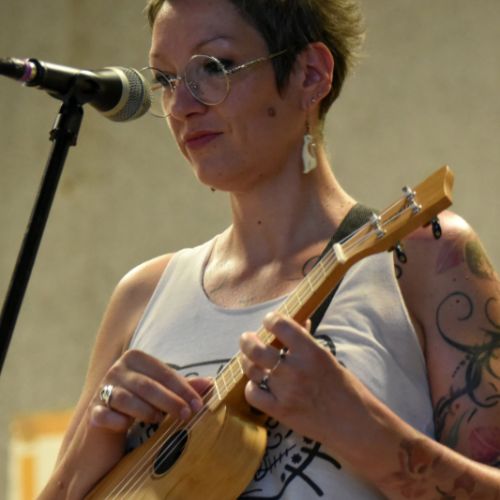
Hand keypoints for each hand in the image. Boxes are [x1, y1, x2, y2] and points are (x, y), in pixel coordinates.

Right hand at [90, 349, 211, 432]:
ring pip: (127, 399)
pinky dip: (117, 421)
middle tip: (186, 415)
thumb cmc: (141, 408)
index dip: (182, 388)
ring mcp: (102, 390)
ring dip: (146, 411)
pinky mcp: (91, 412)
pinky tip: (125, 427)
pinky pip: (104, 415)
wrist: (107, 433)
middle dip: (170, 401)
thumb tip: (211, 383)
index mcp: (135, 358)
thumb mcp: (163, 395)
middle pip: (147, 385)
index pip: (163, 372)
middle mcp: (117, 369)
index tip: (198, 404)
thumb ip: (183, 388)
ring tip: (159, 421)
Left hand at [239, 311, 348, 443]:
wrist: (353, 423)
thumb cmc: (345, 388)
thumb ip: (308, 342)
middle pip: (256, 348)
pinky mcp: (280, 410)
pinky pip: (253, 394)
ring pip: (251, 369)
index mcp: (310, 351)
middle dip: (247, 340)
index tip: (268, 321)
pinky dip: (251, 387)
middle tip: (247, 338)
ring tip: (248, 359)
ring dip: (246, 361)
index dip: (270, 320)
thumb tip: (299, 323)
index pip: (280, 325)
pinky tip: (257, 384)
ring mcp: (285, 391)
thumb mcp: (327, 359)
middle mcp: (295, 369)